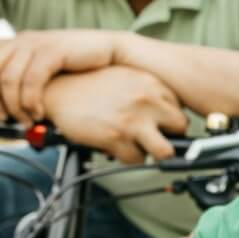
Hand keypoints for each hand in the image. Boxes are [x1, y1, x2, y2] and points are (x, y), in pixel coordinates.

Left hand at [0, 30, 121, 122]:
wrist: (109, 50)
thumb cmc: (78, 61)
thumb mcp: (45, 64)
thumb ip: (25, 73)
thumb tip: (6, 95)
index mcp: (17, 41)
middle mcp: (23, 40)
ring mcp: (38, 45)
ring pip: (9, 79)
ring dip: (13, 105)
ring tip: (24, 119)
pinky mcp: (54, 52)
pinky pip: (32, 81)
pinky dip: (31, 101)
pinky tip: (38, 112)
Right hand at [42, 66, 187, 161]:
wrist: (57, 90)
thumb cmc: (89, 84)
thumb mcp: (126, 76)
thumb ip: (148, 91)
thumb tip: (165, 111)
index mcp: (152, 82)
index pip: (181, 108)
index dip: (170, 121)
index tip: (164, 127)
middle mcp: (148, 99)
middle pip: (180, 129)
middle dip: (170, 137)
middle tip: (155, 139)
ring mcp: (134, 119)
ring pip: (166, 151)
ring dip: (154, 154)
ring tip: (141, 149)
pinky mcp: (118, 137)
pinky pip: (137, 161)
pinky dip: (129, 159)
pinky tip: (119, 149)